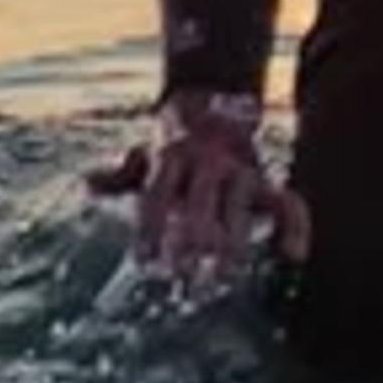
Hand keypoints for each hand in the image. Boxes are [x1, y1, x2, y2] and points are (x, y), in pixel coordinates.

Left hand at [132, 89, 308, 283]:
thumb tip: (86, 186)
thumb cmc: (173, 142)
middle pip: (199, 206)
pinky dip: (295, 227)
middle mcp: (208, 161)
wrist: (216, 102)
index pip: (158, 196)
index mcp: (172, 155)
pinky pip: (288, 202)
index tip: (144, 262)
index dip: (149, 230)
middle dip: (188, 244)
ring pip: (238, 210)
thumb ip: (118, 175)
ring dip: (230, 248)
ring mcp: (240, 169)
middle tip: (180, 277)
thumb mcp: (142, 154)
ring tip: (220, 280)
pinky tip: (293, 255)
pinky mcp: (266, 179)